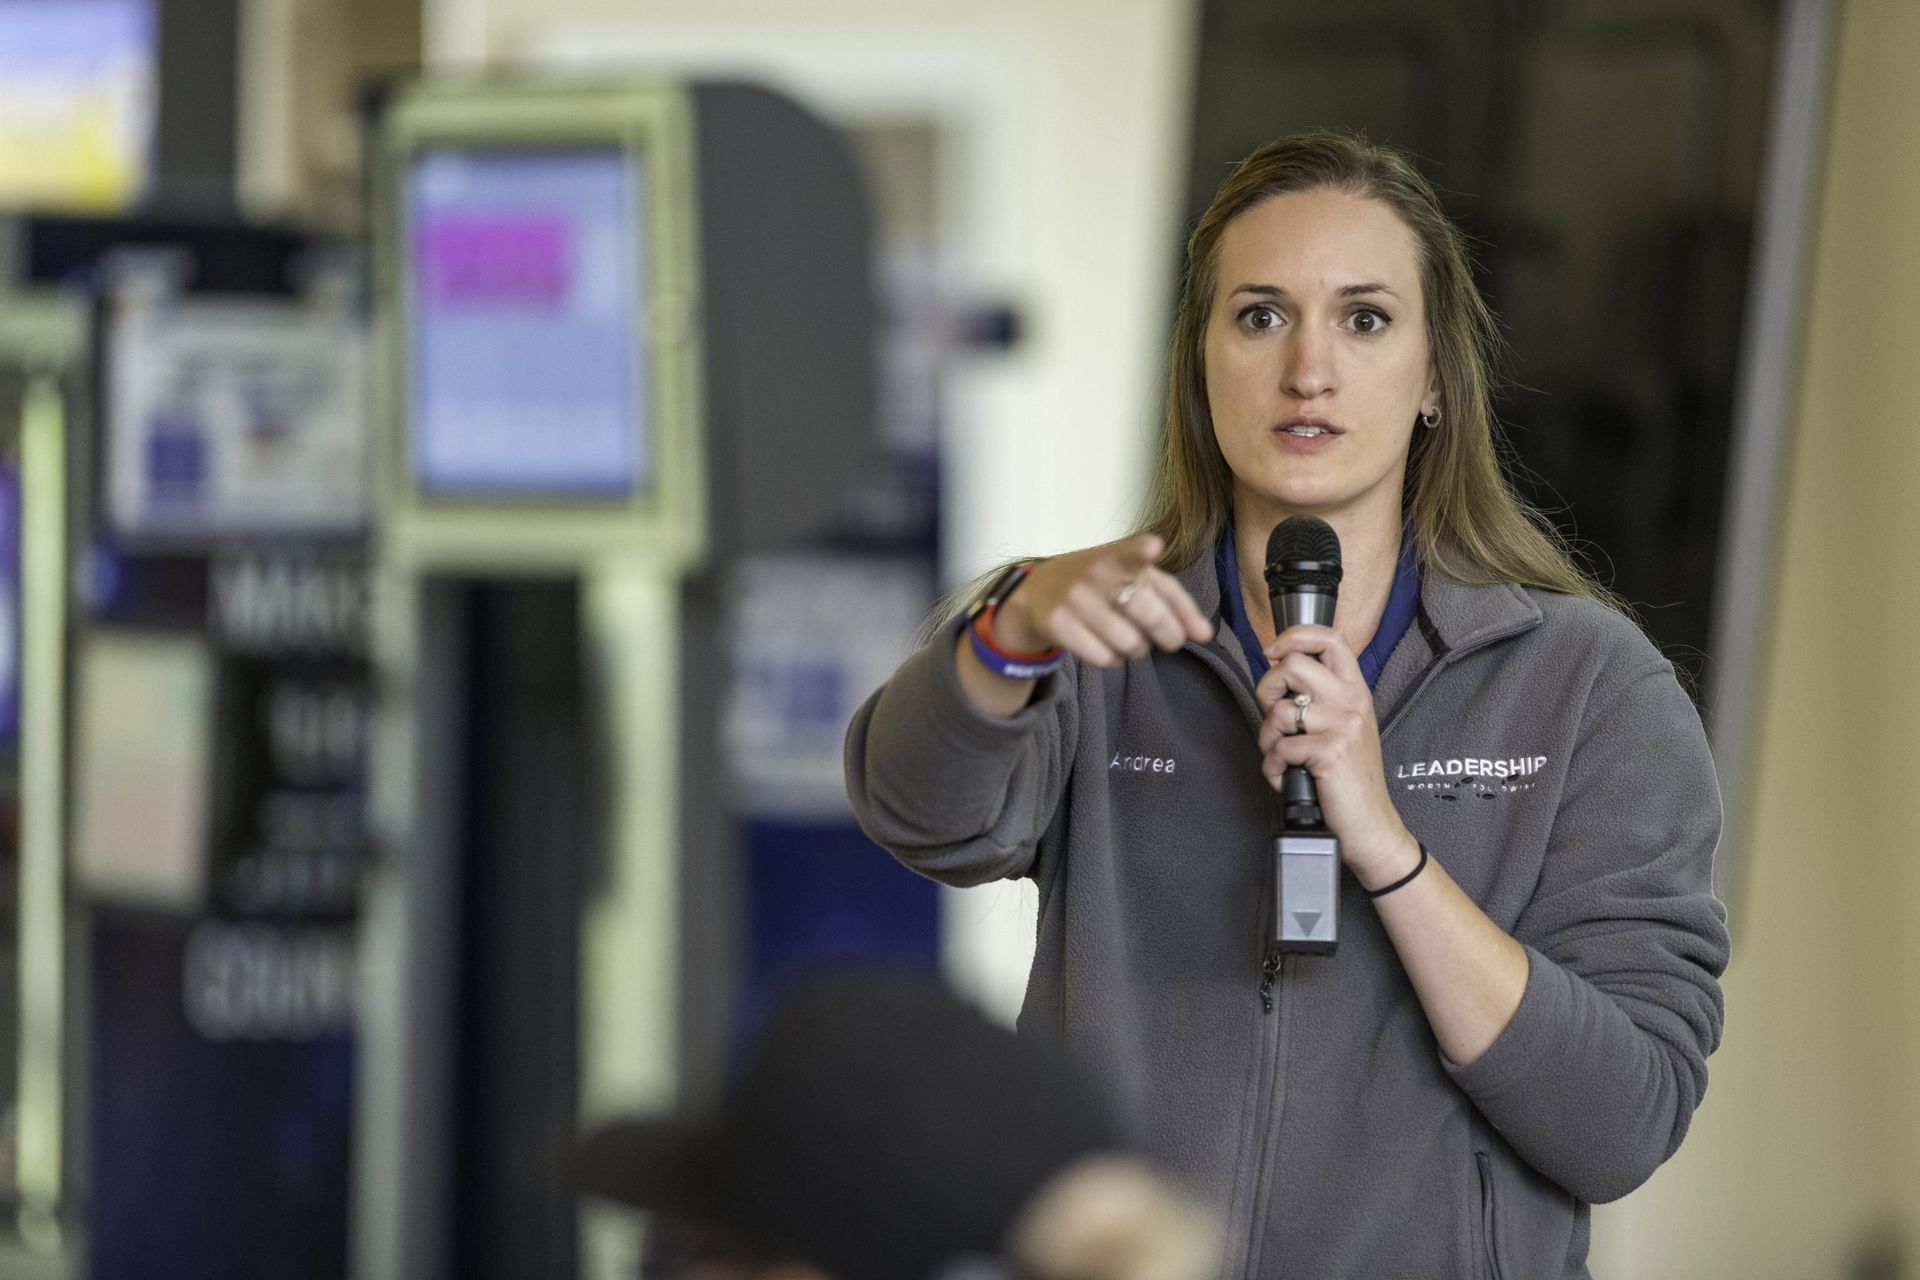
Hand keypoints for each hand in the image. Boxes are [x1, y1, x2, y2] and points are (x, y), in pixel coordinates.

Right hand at [997, 534, 1214, 666]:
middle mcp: (1094, 573)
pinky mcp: (1058, 625)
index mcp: (1117, 555)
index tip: (1154, 547)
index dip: (1142, 551)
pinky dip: (1113, 660)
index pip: (1131, 551)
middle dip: (1169, 634)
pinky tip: (1106, 648)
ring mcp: (1074, 599)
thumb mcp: (1127, 576)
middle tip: (1171, 641)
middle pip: (1147, 611)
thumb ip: (1170, 599)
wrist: (1034, 594)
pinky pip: (1104, 657)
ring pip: (1129, 642)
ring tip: (1130, 640)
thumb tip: (1204, 633)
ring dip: (1138, 649)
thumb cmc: (1096, 584)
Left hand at [1254, 624, 1420, 887]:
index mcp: (1355, 691)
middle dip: (1267, 689)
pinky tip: (1287, 777)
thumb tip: (1280, 675)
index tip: (1274, 650)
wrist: (1371, 824)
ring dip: (1267, 739)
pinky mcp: (1330, 752)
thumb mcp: (1345, 727)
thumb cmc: (1349, 778)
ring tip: (1282, 756)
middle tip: (1273, 717)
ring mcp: (1342, 725)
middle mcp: (1352, 701)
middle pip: (1293, 665)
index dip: (1295, 636)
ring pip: (1278, 710)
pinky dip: (1273, 767)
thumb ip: (1322, 699)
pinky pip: (1279, 748)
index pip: (1331, 639)